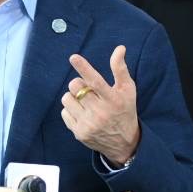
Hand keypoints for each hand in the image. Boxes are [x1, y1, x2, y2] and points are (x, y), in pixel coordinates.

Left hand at [60, 46, 140, 166]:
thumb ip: (121, 69)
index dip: (84, 68)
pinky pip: (64, 112)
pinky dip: (71, 110)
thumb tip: (120, 48)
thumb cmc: (125, 110)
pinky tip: (82, 113)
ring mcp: (88, 124)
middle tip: (88, 90)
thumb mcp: (128, 90)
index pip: (96, 81)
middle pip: (76, 86)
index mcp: (113, 100)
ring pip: (67, 98)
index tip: (73, 57)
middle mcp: (100, 112)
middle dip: (79, 84)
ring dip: (73, 96)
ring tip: (85, 102)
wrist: (124, 143)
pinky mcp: (79, 133)